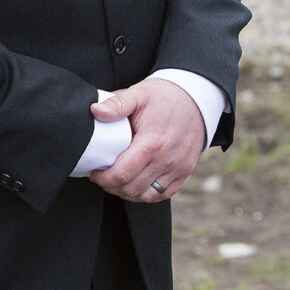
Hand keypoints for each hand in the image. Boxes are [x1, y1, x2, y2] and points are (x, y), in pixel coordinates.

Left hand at [87, 79, 204, 202]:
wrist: (195, 99)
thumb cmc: (163, 96)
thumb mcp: (138, 94)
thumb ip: (116, 104)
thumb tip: (95, 111)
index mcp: (152, 143)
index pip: (123, 173)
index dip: (104, 178)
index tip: (95, 174)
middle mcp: (167, 160)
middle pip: (133, 188)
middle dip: (112, 187)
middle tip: (102, 179)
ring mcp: (178, 168)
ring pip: (148, 196)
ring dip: (128, 194)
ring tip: (116, 183)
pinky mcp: (185, 172)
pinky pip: (164, 194)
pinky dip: (147, 195)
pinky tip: (136, 186)